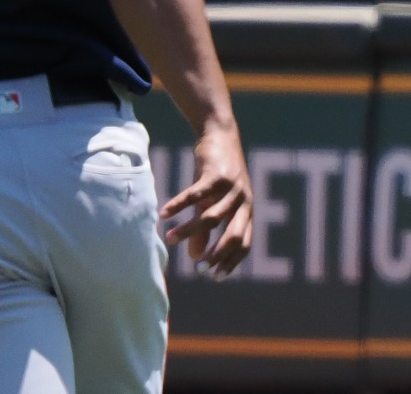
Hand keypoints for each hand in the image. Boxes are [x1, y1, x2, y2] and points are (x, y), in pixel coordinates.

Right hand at [161, 123, 252, 277]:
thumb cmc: (218, 174)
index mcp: (246, 211)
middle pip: (233, 235)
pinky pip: (196, 195)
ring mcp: (233, 188)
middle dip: (217, 254)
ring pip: (210, 218)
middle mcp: (244, 202)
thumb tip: (197, 257)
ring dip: (188, 231)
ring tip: (169, 239)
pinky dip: (179, 205)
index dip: (231, 262)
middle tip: (198, 269)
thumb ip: (206, 231)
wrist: (220, 134)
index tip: (214, 277)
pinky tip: (164, 213)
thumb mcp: (213, 203)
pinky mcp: (217, 174)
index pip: (244, 244)